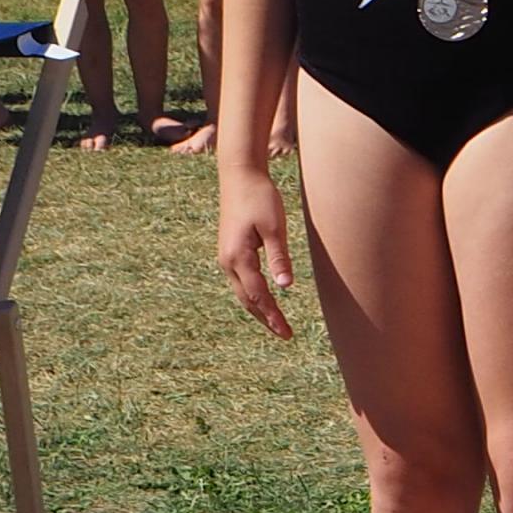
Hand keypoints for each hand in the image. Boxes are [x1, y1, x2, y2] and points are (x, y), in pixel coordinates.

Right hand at [217, 166, 298, 339]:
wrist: (240, 177)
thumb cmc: (260, 199)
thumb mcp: (274, 228)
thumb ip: (279, 257)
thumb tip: (285, 287)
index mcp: (238, 257)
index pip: (257, 295)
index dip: (272, 315)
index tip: (286, 332)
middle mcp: (228, 261)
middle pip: (247, 299)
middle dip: (266, 318)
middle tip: (285, 334)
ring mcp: (226, 257)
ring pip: (242, 291)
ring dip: (258, 308)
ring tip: (276, 324)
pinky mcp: (231, 251)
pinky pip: (241, 280)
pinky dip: (252, 295)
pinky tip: (264, 301)